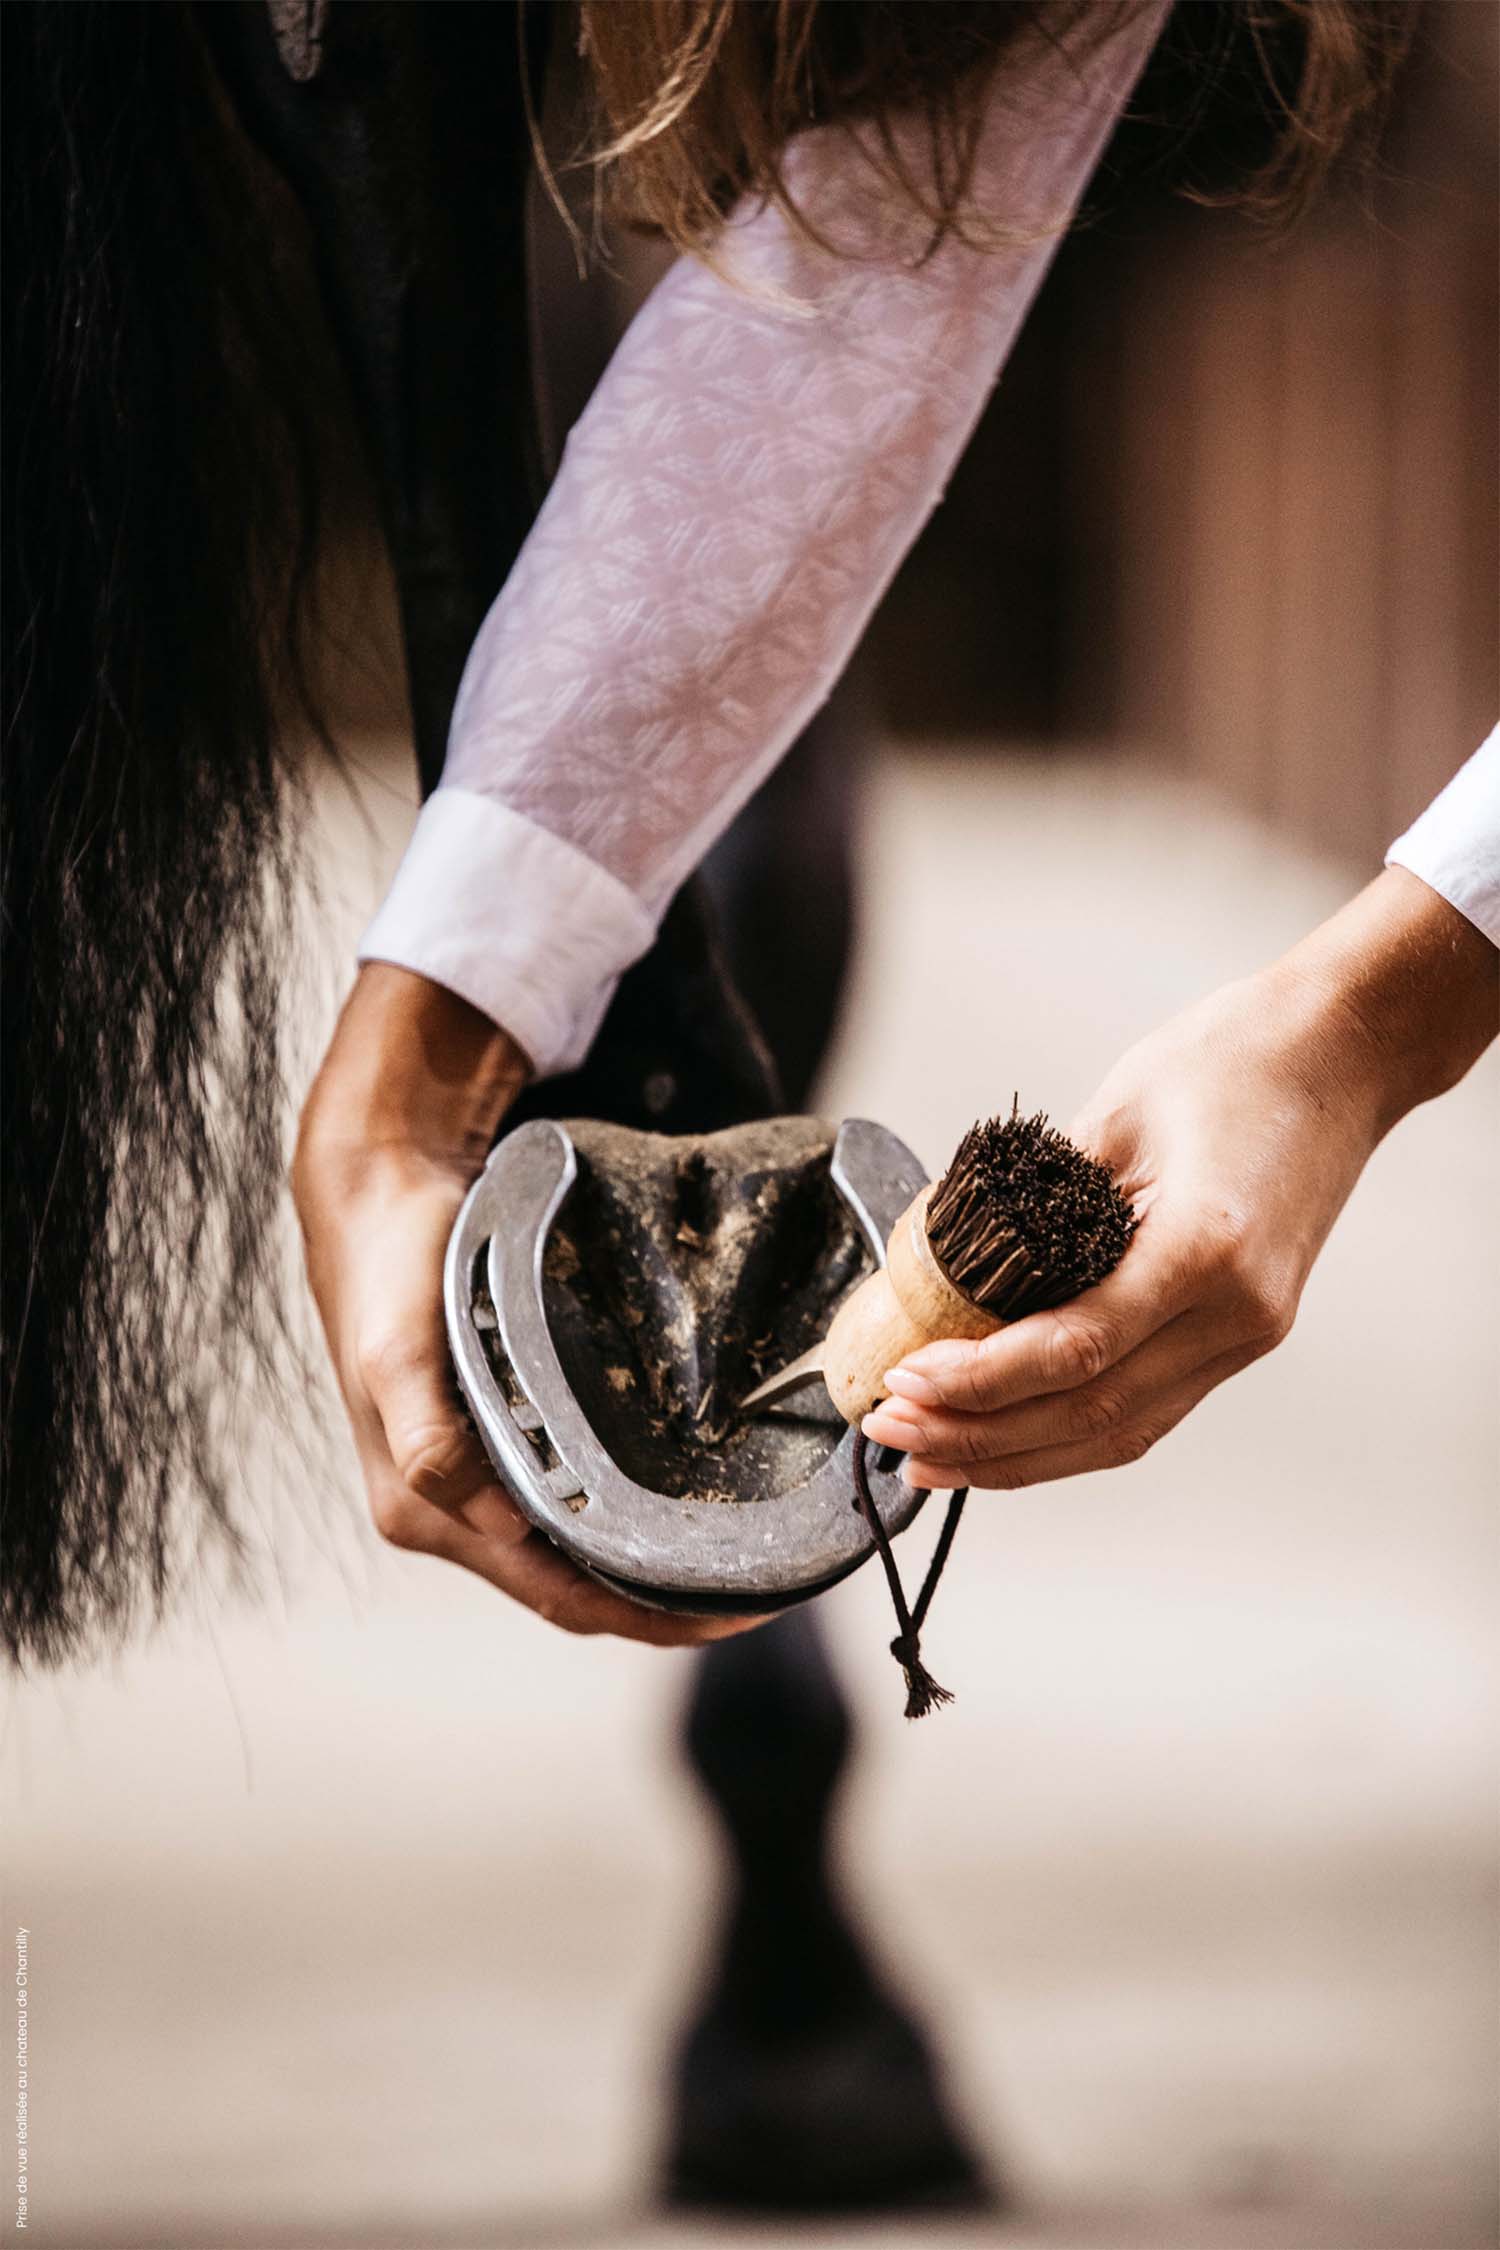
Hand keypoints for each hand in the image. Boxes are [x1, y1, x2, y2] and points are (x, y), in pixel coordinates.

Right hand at [293, 963, 752, 1643]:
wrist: (375, 1202)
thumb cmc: (390, 1274)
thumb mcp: (398, 1350)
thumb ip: (431, 1441)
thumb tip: (499, 1527)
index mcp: (425, 1511)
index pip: (555, 1595)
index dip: (644, 1615)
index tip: (737, 1613)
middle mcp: (448, 1513)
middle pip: (573, 1589)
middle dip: (663, 1603)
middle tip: (766, 1590)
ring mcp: (472, 1482)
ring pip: (575, 1554)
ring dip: (649, 1567)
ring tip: (741, 1558)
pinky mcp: (494, 1442)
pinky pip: (570, 1503)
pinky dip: (626, 1516)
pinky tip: (678, 1501)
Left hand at [863, 869, 1496, 1491]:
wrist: (1343, 1056)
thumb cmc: (1236, 1060)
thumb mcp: (1118, 1110)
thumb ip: (1042, 1200)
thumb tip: (954, 1266)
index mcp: (1205, 1248)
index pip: (1074, 1350)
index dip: (979, 1380)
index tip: (904, 1378)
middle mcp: (1237, 1313)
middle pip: (1090, 1413)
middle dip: (978, 1436)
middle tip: (891, 1431)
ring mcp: (1247, 1335)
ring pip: (1120, 1434)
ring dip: (1017, 1455)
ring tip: (930, 1455)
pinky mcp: (1243, 1337)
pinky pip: (1145, 1411)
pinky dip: (1068, 1434)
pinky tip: (1006, 1438)